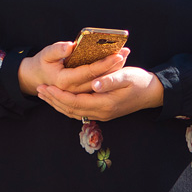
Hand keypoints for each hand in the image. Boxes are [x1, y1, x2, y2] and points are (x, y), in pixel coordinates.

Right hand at [18, 42, 129, 95]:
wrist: (37, 78)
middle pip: (99, 79)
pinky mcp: (82, 94)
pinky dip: (108, 75)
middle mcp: (73, 90)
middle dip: (114, 66)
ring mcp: (78, 94)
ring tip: (124, 56)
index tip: (117, 54)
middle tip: (125, 53)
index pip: (89, 72)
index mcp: (65, 81)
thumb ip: (57, 50)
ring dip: (113, 71)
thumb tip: (70, 46)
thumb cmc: (43, 63)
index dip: (104, 63)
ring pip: (101, 84)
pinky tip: (117, 65)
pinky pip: (99, 85)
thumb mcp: (46, 54)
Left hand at [37, 66, 163, 121]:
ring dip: (57, 104)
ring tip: (45, 94)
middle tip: (38, 90)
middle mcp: (101, 112)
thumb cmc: (140, 81)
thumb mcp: (126, 77)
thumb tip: (95, 84)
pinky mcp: (103, 111)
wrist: (153, 93)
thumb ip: (110, 80)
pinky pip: (79, 111)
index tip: (46, 86)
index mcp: (105, 104)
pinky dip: (67, 105)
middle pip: (70, 110)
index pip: (74, 102)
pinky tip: (61, 98)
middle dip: (53, 100)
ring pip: (73, 112)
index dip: (58, 95)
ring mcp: (102, 114)